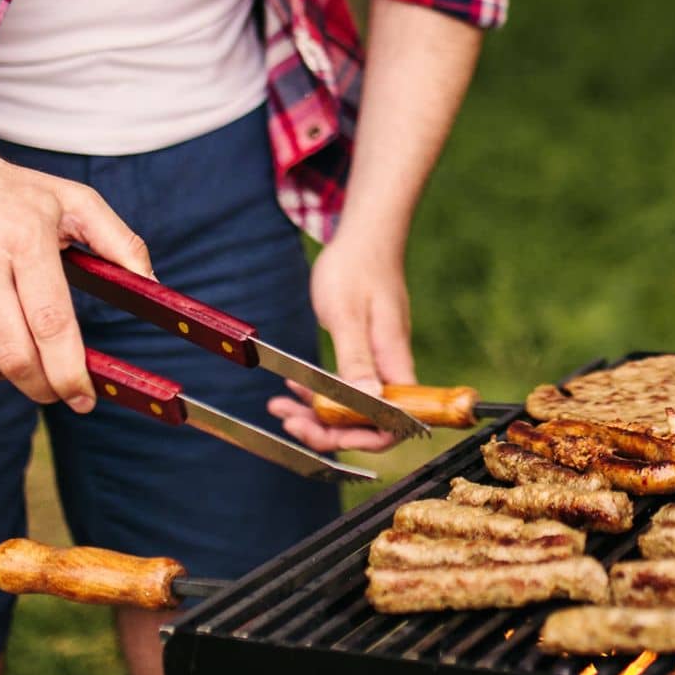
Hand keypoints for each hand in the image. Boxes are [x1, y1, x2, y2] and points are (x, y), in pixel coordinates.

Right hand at [0, 143, 152, 409]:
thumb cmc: (11, 193)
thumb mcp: (74, 201)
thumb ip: (120, 243)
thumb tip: (153, 286)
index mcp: (23, 239)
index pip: (51, 324)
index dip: (71, 371)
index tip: (86, 397)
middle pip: (15, 358)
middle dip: (45, 387)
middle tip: (59, 389)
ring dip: (8, 375)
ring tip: (21, 348)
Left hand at [267, 232, 415, 453]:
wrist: (365, 236)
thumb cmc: (357, 268)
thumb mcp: (348, 316)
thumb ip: (357, 362)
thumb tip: (369, 403)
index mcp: (393, 363)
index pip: (394, 423)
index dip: (362, 438)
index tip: (326, 433)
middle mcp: (390, 368)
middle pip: (369, 423)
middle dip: (328, 430)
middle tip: (289, 421)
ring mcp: (378, 361)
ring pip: (353, 406)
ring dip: (317, 414)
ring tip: (281, 408)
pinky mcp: (365, 353)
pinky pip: (345, 386)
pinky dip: (318, 391)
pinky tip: (294, 386)